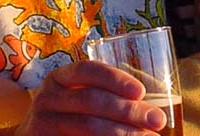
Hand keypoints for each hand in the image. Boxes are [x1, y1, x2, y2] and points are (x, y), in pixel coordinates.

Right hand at [14, 60, 166, 135]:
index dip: (114, 78)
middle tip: (157, 120)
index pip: (86, 70)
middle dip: (128, 111)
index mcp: (59, 79)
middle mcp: (47, 98)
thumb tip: (153, 108)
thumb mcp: (76, 99)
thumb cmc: (66, 117)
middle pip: (91, 101)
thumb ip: (104, 97)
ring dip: (123, 134)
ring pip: (87, 127)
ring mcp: (41, 124)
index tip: (141, 90)